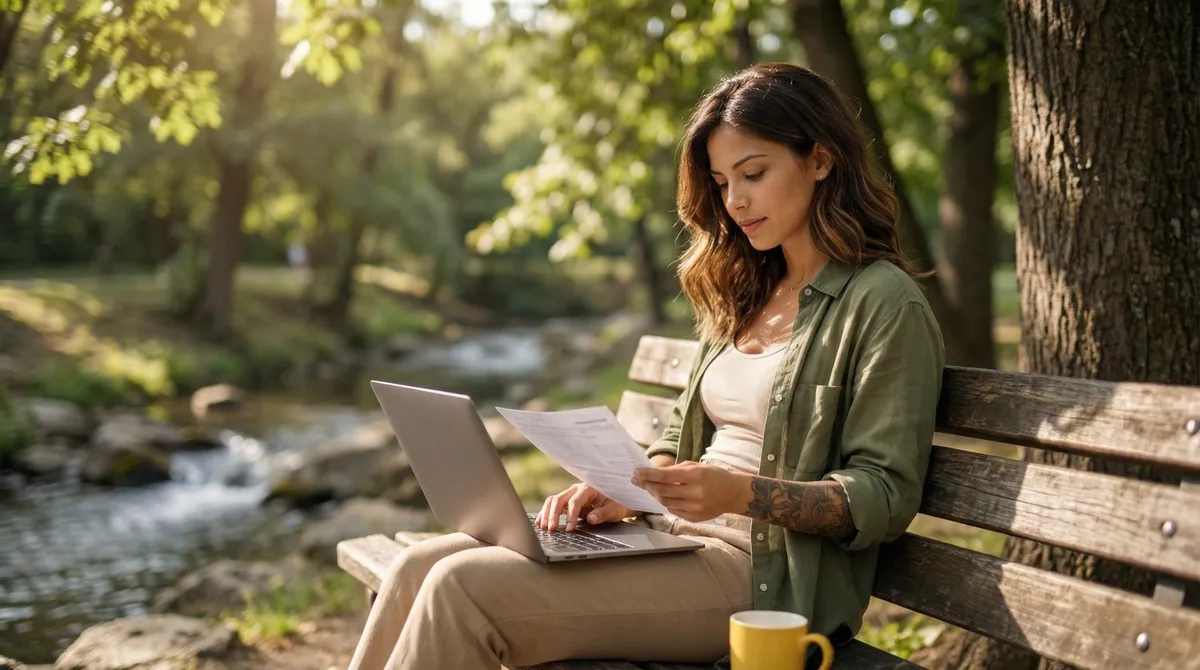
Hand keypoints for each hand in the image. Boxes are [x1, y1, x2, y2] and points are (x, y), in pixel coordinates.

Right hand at [535, 482, 636, 531]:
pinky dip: (546, 512)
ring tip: (543, 527)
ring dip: (547, 513)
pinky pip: (553, 504)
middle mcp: (577, 489)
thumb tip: (591, 519)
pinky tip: (540, 522)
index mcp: (589, 488)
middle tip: (552, 529)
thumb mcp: (615, 510)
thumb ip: (603, 514)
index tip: (569, 529)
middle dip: (554, 515)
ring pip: (554, 500)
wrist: (619, 500)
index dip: (571, 515)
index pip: (575, 501)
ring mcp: (571, 494)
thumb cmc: (618, 504)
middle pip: (560, 499)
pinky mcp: (568, 500)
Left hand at [632, 461, 750, 522]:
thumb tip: (653, 474)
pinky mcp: (695, 518)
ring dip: (655, 494)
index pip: (664, 476)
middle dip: (646, 485)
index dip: (648, 475)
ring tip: (649, 488)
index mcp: (696, 476)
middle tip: (636, 480)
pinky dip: (667, 503)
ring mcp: (695, 508)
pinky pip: (673, 510)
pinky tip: (665, 496)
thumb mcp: (696, 466)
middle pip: (662, 491)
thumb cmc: (714, 476)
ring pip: (665, 502)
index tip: (636, 472)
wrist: (733, 493)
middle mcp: (695, 493)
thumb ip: (675, 471)